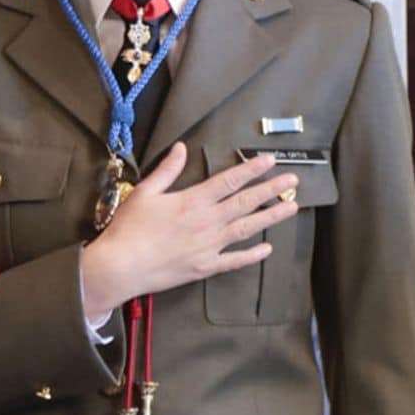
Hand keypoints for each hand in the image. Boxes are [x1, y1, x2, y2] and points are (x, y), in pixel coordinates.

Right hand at [79, 143, 299, 319]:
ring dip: (271, 217)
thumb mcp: (145, 192)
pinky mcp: (205, 266)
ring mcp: (210, 246)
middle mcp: (208, 221)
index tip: (270, 161)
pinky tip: (267, 249)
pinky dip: (252, 255)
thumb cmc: (130, 228)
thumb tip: (182, 148)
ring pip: (247, 228)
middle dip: (271, 189)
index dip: (251, 169)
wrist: (122, 266)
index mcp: (193, 200)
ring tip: (291, 207)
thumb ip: (167, 170)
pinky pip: (235, 260)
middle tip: (292, 181)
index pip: (229, 180)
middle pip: (245, 202)